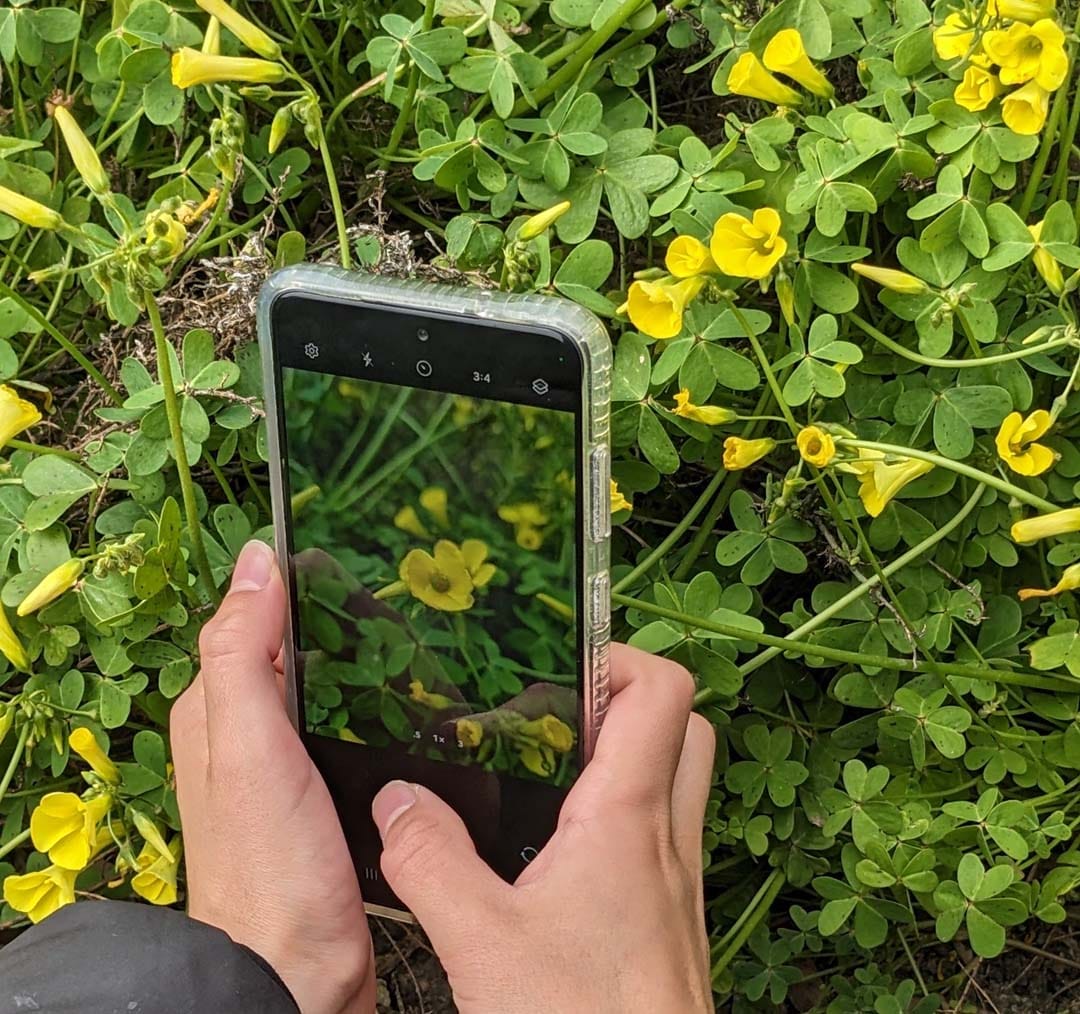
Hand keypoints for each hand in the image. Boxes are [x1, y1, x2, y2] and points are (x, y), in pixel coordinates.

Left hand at [171, 540, 374, 1013]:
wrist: (301, 966)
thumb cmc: (272, 865)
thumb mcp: (249, 745)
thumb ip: (243, 651)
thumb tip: (255, 560)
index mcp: (216, 711)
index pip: (251, 617)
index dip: (293, 581)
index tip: (349, 550)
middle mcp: (247, 734)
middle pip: (292, 649)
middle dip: (336, 616)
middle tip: (402, 589)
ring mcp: (288, 766)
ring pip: (326, 688)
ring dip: (361, 660)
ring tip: (421, 633)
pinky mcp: (326, 792)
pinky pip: (348, 727)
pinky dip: (373, 705)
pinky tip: (412, 701)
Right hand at [372, 643, 714, 1012]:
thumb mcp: (482, 943)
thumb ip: (431, 860)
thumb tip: (397, 800)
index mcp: (628, 818)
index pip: (660, 691)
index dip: (618, 656)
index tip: (560, 660)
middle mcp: (666, 838)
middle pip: (680, 726)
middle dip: (627, 698)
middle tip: (558, 709)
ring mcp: (674, 880)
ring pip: (676, 781)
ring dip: (625, 757)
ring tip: (547, 768)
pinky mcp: (666, 919)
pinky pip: (659, 837)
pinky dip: (618, 817)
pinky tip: (555, 853)